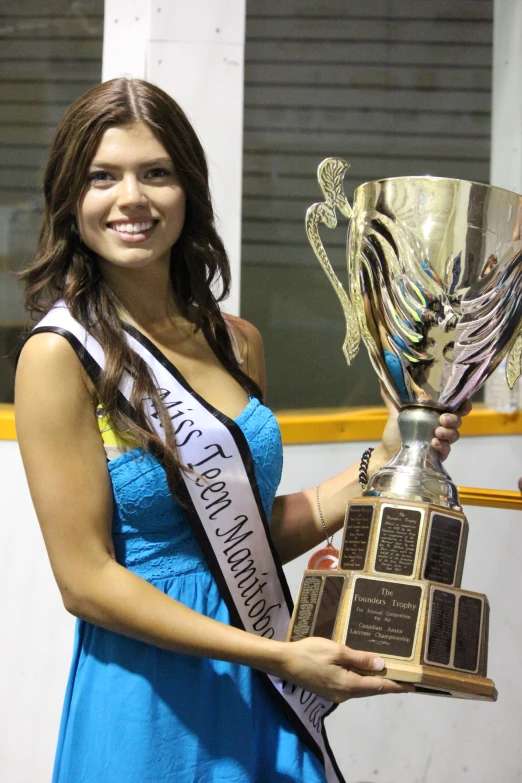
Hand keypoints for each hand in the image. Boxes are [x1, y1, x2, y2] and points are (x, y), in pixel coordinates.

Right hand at [278, 637, 410, 702]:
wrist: (284, 662)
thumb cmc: (310, 653)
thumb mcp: (337, 651)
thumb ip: (360, 659)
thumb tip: (381, 665)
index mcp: (349, 685)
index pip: (379, 686)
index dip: (396, 685)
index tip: (412, 685)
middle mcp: (344, 694)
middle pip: (371, 689)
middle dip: (387, 684)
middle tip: (403, 677)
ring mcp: (335, 694)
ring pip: (361, 689)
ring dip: (374, 682)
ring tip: (386, 672)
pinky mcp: (328, 691)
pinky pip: (351, 687)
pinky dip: (361, 680)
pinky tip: (362, 671)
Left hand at [378, 382, 471, 462]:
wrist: (387, 452)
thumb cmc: (395, 431)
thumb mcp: (394, 411)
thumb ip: (391, 395)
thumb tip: (383, 377)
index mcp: (434, 412)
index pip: (455, 406)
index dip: (463, 403)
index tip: (463, 402)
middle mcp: (440, 425)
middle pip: (457, 420)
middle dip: (453, 419)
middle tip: (443, 419)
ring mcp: (440, 440)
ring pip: (454, 435)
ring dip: (448, 432)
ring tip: (437, 432)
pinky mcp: (437, 454)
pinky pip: (446, 450)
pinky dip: (442, 446)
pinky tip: (434, 443)